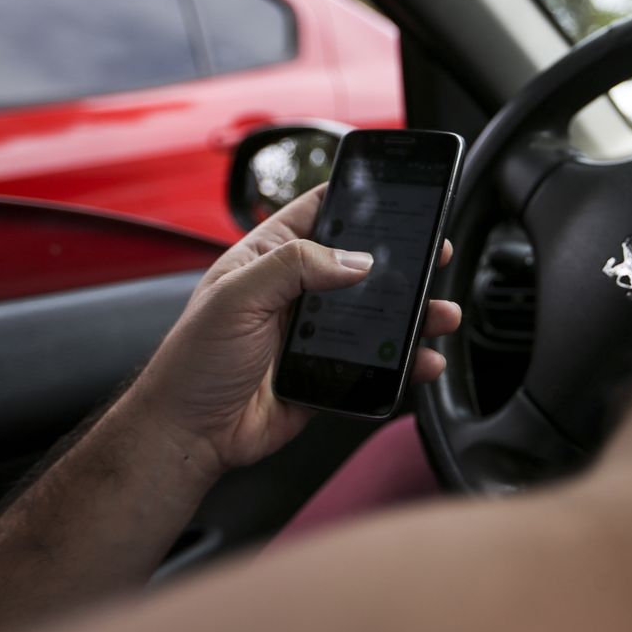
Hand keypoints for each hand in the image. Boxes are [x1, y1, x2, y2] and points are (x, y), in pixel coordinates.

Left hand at [129, 183, 461, 475]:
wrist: (189, 434)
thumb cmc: (194, 361)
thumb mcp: (236, 296)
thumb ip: (294, 266)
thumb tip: (355, 260)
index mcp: (270, 258)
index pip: (319, 213)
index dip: (358, 201)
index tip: (398, 197)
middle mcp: (297, 291)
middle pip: (361, 265)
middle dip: (402, 260)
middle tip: (435, 255)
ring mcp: (315, 333)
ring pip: (377, 315)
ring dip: (414, 313)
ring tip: (441, 312)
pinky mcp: (330, 373)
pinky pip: (377, 361)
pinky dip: (406, 360)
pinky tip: (423, 359)